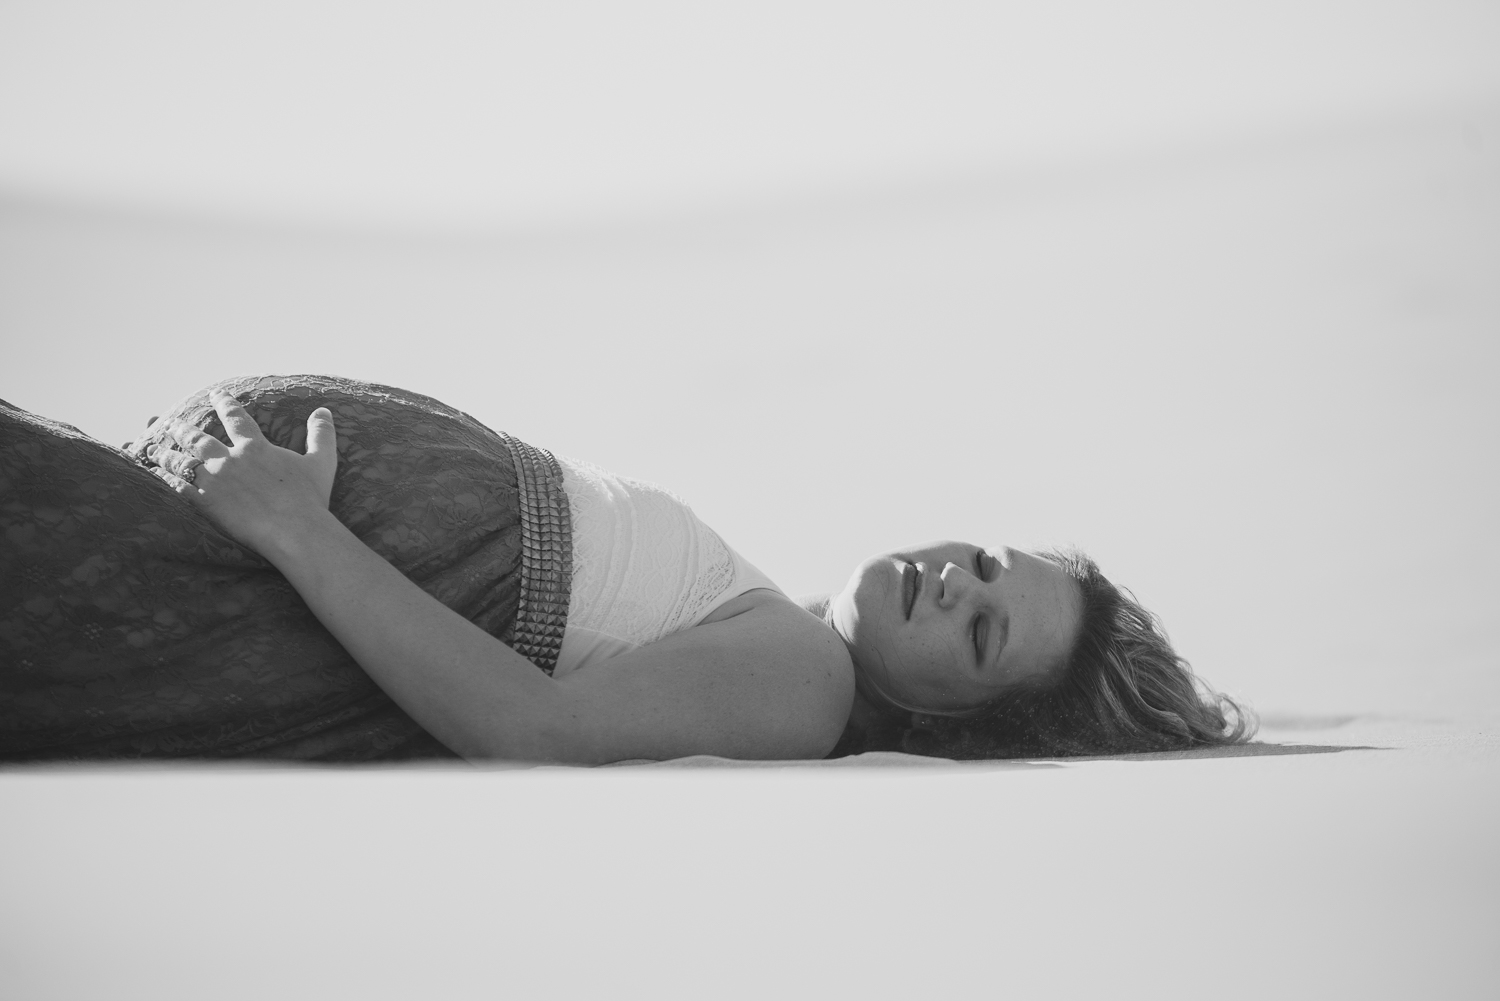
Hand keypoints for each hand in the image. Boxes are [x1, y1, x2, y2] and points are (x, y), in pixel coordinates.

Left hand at [150, 391, 337, 554]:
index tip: (216, 394)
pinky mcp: (206, 502)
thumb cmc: (310, 498)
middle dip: (183, 429)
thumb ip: (321, 434)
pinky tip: (157, 477)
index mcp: (255, 447)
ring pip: (182, 461)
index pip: (235, 418)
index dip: (224, 404)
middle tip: (171, 423)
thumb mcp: (322, 462)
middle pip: (199, 439)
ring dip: (166, 454)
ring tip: (154, 449)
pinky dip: (166, 481)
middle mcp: (230, 459)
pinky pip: (179, 488)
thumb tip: (324, 411)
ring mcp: (214, 480)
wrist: (294, 530)